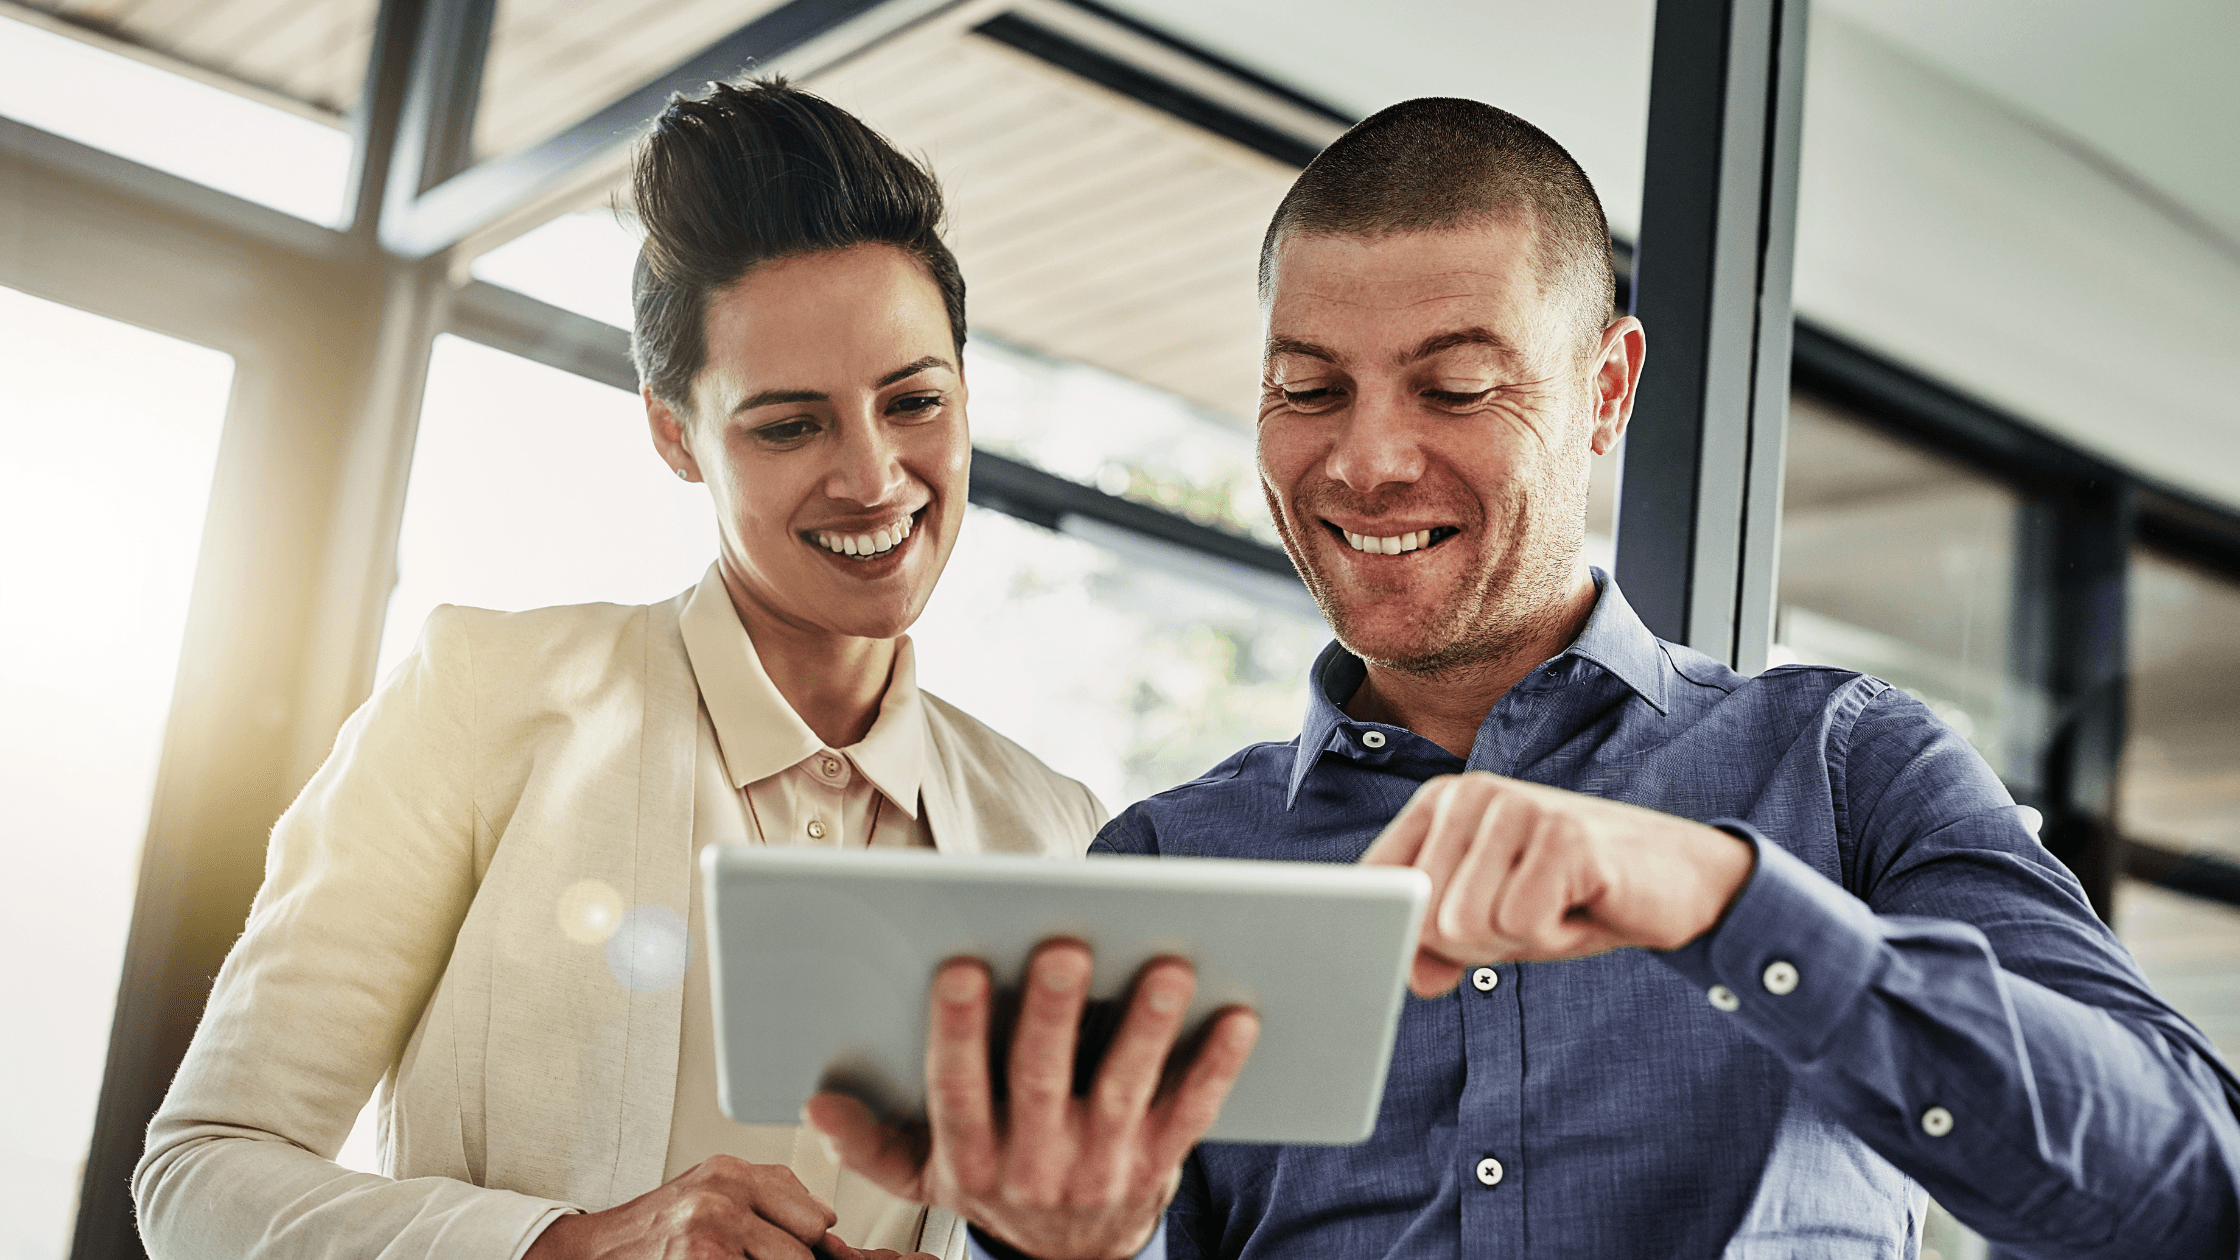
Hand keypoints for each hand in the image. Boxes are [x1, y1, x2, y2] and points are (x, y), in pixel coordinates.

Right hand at [524, 1155, 913, 1259]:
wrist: (592, 1252)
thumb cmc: (656, 1230)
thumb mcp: (710, 1193)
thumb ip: (768, 1196)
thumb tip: (826, 1222)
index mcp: (733, 1170)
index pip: (814, 1213)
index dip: (811, 1245)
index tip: (802, 1254)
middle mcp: (724, 1190)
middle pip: (808, 1241)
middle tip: (756, 1256)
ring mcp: (713, 1226)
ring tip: (733, 1258)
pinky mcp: (703, 1258)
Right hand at [805, 941, 1260, 1259]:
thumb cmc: (996, 1187)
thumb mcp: (925, 1178)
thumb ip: (872, 1143)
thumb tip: (817, 1104)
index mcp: (969, 1158)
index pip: (957, 1092)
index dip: (958, 1033)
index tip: (961, 969)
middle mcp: (1035, 1167)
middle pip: (1040, 1084)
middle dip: (1051, 1016)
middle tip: (1063, 949)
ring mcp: (1102, 1168)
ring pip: (1124, 1093)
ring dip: (1145, 1029)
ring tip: (1163, 967)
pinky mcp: (1159, 1165)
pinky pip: (1192, 1112)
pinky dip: (1214, 1066)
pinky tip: (1235, 1015)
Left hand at [1360, 772, 1755, 995]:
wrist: (1683, 878)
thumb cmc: (1576, 896)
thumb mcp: (1493, 924)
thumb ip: (1437, 944)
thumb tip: (1406, 975)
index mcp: (1442, 803)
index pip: (1378, 887)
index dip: (1408, 934)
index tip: (1450, 937)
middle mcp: (1472, 793)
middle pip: (1423, 917)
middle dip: (1476, 943)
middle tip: (1531, 914)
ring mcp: (1518, 808)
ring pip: (1465, 925)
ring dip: (1516, 940)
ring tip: (1556, 905)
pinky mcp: (1562, 836)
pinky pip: (1521, 926)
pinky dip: (1555, 935)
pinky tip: (1583, 904)